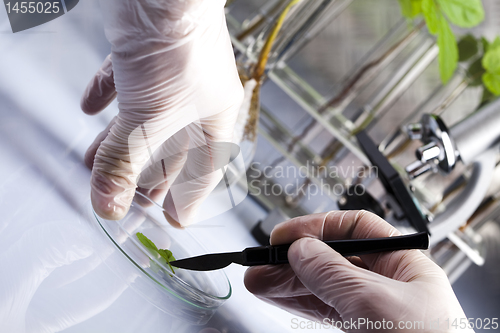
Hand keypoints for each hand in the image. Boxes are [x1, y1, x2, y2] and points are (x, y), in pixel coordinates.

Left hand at [81, 0, 243, 226]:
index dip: (189, 197)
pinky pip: (125, 82)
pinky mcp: (145, 52)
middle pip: (172, 146)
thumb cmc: (177, 46)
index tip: (174, 219)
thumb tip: (109, 206)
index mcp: (215, 115)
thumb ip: (125, 160)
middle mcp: (197, 96)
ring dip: (119, 140)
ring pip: (144, 117)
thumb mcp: (150, 117)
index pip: (205, 169)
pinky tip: (91, 107)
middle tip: (130, 197)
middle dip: (147, 172)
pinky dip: (107, 96)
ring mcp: (171, 73)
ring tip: (95, 161)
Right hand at [245, 210, 472, 331]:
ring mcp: (372, 311)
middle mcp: (388, 284)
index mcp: (406, 265)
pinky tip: (278, 298)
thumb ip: (333, 273)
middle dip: (293, 261)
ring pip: (323, 287)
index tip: (285, 235)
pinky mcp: (360, 332)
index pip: (356, 229)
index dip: (317, 228)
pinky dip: (298, 304)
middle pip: (332, 260)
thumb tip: (302, 250)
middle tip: (261, 264)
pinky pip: (324, 311)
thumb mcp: (375, 301)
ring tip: (257, 282)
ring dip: (288, 284)